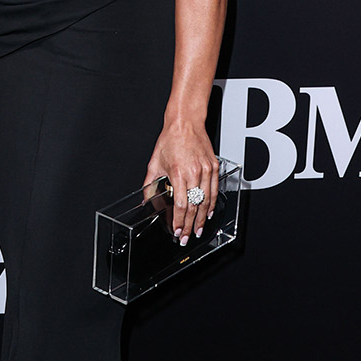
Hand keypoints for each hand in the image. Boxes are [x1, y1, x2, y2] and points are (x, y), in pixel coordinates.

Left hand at [144, 124, 217, 245]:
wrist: (186, 123)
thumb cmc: (170, 139)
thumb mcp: (154, 162)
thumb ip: (150, 183)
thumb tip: (146, 198)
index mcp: (179, 173)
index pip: (181, 205)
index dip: (179, 221)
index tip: (177, 231)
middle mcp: (194, 172)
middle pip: (194, 206)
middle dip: (190, 225)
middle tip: (186, 237)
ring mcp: (206, 170)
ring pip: (206, 201)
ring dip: (202, 218)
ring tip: (198, 230)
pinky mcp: (214, 167)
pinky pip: (214, 190)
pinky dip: (212, 203)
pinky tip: (208, 212)